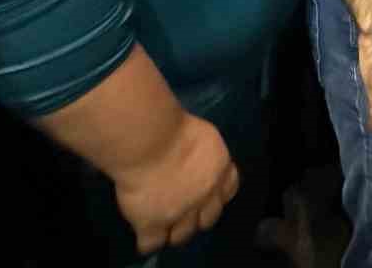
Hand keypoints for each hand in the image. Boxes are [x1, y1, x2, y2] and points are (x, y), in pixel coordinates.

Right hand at [111, 112, 238, 255]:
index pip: (228, 190)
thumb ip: (205, 154)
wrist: (150, 142)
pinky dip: (147, 242)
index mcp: (220, 170)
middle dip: (198, 218)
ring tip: (164, 228)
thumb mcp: (204, 137)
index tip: (207, 195)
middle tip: (184, 215)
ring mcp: (181, 213)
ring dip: (175, 232)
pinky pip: (151, 244)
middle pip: (208, 219)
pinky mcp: (153, 224)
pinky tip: (143, 236)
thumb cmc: (173, 128)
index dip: (217, 195)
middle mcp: (206, 195)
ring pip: (182, 236)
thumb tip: (196, 159)